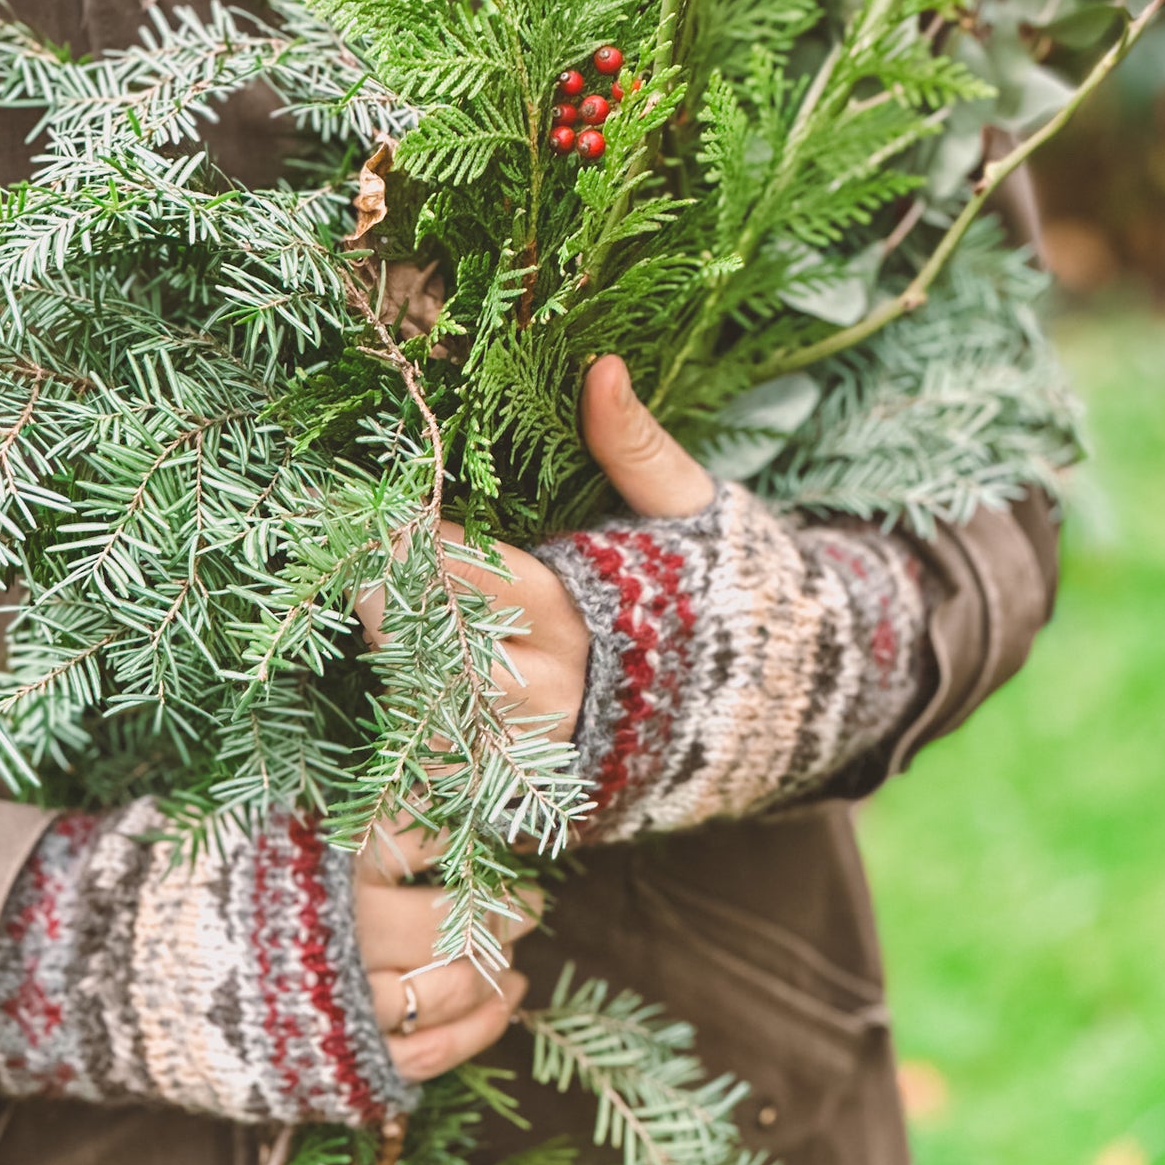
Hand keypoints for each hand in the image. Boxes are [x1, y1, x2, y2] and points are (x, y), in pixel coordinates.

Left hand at [355, 354, 713, 1078]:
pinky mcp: (559, 799)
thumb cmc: (740, 587)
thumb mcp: (696, 508)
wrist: (807, 700)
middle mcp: (567, 692)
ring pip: (447, 720)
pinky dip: (434, 743)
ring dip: (408, 671)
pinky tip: (416, 697)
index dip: (418, 547)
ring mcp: (558, 754)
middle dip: (395, 607)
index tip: (381, 511)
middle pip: (444, 651)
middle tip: (357, 563)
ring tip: (378, 618)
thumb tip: (599, 365)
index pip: (478, 577)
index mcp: (595, 611)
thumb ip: (637, 446)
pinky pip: (470, 779)